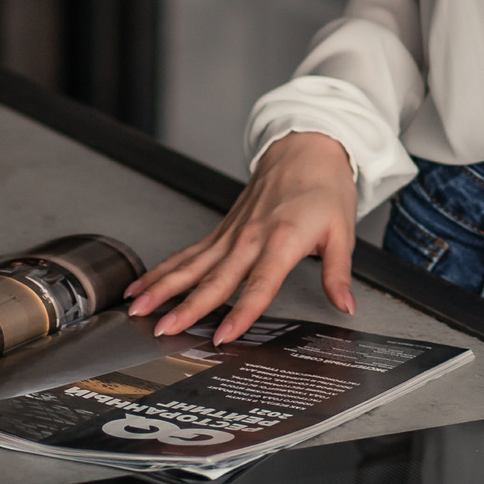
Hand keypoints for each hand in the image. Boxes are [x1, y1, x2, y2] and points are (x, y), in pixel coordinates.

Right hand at [124, 130, 357, 343]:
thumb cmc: (324, 188)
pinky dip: (164, 268)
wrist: (305, 147)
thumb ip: (338, 273)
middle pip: (214, 278)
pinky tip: (143, 284)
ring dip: (162, 286)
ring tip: (138, 307)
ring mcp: (232, 233)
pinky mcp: (222, 230)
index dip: (241, 313)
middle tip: (162, 328)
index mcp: (282, 240)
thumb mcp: (342, 231)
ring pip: (191, 265)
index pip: (259, 284)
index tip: (223, 336)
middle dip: (186, 306)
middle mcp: (251, 237)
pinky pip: (189, 253)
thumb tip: (345, 306)